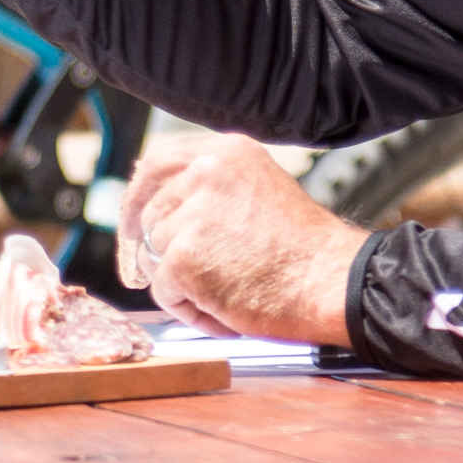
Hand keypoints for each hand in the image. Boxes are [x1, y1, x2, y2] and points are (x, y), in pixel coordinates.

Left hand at [117, 130, 363, 345]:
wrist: (331, 282)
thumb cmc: (303, 249)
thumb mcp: (259, 190)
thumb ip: (213, 188)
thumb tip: (160, 204)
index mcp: (225, 154)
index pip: (156, 163)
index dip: (139, 195)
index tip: (131, 221)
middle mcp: (205, 174)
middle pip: (151, 215)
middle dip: (161, 250)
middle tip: (191, 274)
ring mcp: (191, 216)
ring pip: (155, 256)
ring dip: (183, 282)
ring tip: (230, 287)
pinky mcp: (183, 259)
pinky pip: (164, 292)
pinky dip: (190, 308)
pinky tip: (226, 307)